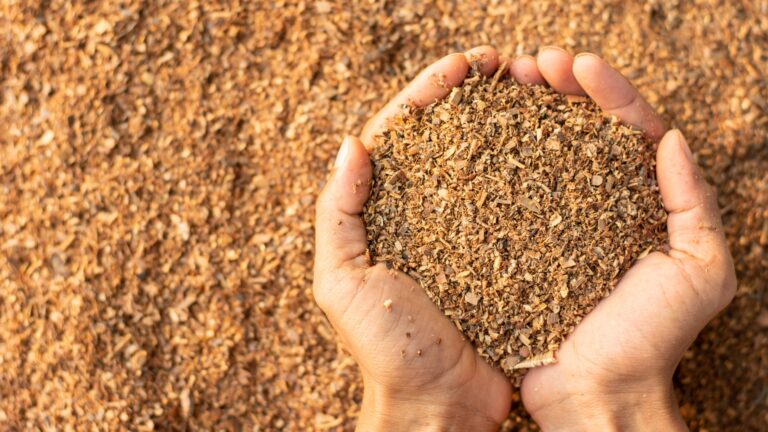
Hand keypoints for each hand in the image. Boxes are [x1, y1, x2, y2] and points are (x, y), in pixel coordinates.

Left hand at [313, 46, 512, 430]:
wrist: (439, 407)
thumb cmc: (388, 351)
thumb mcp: (342, 283)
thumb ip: (339, 214)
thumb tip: (352, 144)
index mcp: (385, 214)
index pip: (403, 137)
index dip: (429, 94)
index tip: (462, 65)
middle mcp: (429, 216)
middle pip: (448, 139)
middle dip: (470, 95)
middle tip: (500, 63)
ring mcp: (471, 234)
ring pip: (486, 162)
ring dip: (505, 120)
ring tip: (530, 88)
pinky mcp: (508, 256)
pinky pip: (520, 203)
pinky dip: (533, 169)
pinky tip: (553, 145)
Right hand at [517, 47, 736, 430]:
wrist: (597, 393)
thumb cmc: (652, 339)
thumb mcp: (701, 270)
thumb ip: (693, 203)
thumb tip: (671, 139)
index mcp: (642, 204)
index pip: (628, 131)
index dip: (606, 91)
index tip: (576, 64)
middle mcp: (596, 206)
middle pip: (578, 132)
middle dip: (558, 91)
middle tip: (530, 64)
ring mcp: (552, 223)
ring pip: (538, 154)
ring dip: (523, 114)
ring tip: (502, 83)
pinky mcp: (516, 244)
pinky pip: (506, 195)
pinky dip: (494, 162)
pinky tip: (477, 137)